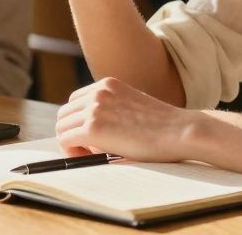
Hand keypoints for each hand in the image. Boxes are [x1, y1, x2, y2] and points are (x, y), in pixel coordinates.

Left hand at [55, 77, 195, 161]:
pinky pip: (65, 140)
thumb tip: (85, 131)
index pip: (75, 101)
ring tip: (90, 156)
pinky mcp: (94, 128)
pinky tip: (88, 158)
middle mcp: (98, 92)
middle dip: (71, 132)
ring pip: (61, 126)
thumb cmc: (162, 127)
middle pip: (64, 113)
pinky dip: (71, 151)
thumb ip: (111, 110)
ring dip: (71, 143)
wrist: (179, 131)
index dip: (78, 122)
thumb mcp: (132, 106)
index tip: (90, 138)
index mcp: (108, 84)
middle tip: (88, 151)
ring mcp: (95, 108)